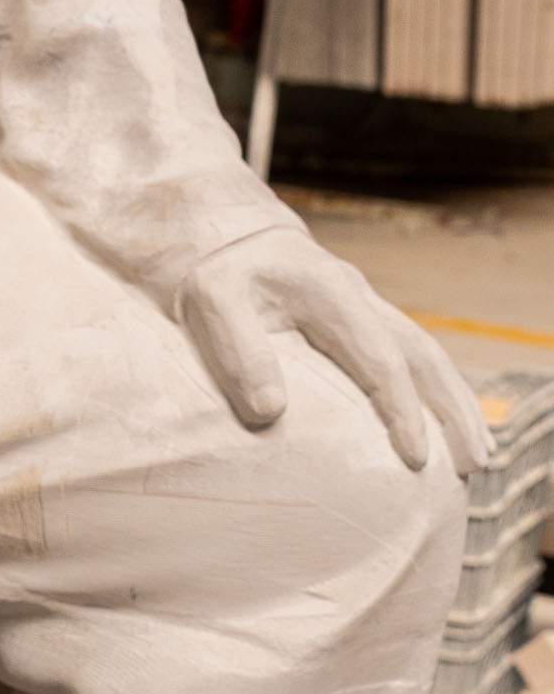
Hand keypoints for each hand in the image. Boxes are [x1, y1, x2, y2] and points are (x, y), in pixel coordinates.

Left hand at [176, 227, 490, 476]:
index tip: (416, 456)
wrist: (221, 231)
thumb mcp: (213, 303)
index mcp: (332, 294)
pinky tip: (443, 424)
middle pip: (424, 356)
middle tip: (477, 463)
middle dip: (453, 410)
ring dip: (455, 403)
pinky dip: (432, 390)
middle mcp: (360, 297)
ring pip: (425, 355)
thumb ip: (242, 353)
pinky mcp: (357, 319)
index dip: (401, 410)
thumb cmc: (214, 271)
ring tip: (479, 454)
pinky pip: (408, 355)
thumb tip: (270, 412)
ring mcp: (364, 307)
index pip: (380, 361)